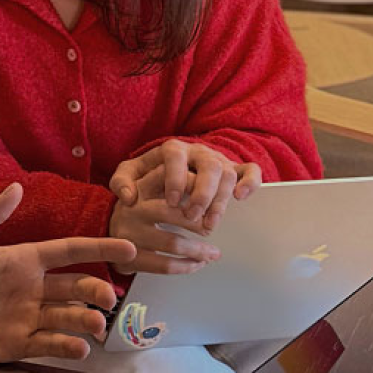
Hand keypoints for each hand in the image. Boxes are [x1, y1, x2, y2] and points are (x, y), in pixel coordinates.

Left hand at [0, 184, 134, 364]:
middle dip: (96, 291)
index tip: (128, 247)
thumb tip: (16, 187)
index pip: (68, 251)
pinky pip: (47, 346)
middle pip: (75, 287)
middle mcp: (27, 288)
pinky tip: (78, 347)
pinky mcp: (13, 345)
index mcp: (19, 259)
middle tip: (106, 298)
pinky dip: (66, 347)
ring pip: (67, 317)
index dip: (99, 248)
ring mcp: (22, 317)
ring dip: (85, 321)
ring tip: (93, 325)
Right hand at [108, 166, 219, 275]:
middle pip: (171, 212)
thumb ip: (174, 181)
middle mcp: (132, 208)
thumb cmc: (140, 211)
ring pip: (172, 243)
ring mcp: (129, 234)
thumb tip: (212, 184)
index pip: (168, 179)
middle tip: (211, 228)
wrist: (105, 240)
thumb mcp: (150, 189)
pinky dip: (186, 266)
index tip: (210, 199)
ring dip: (199, 250)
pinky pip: (164, 265)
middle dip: (198, 223)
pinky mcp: (129, 258)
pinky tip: (197, 263)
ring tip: (213, 253)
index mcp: (140, 187)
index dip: (193, 188)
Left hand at [109, 139, 261, 231]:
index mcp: (172, 149)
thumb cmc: (150, 174)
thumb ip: (122, 182)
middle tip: (192, 216)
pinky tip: (242, 198)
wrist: (172, 168)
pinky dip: (250, 182)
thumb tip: (128, 197)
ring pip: (227, 173)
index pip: (176, 157)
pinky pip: (251, 170)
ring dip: (220, 199)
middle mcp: (198, 152)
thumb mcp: (130, 174)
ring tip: (210, 222)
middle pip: (208, 165)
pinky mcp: (235, 170)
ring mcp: (219, 160)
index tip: (172, 201)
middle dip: (202, 193)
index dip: (176, 178)